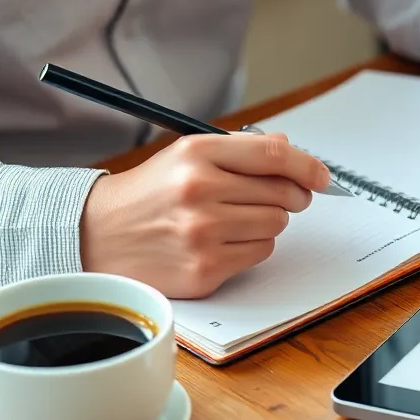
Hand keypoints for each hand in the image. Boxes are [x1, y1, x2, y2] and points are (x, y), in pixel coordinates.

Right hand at [80, 133, 330, 298]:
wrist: (98, 234)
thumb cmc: (151, 192)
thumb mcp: (187, 155)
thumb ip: (241, 149)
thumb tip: (290, 150)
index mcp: (197, 155)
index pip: (274, 155)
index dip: (307, 165)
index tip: (322, 176)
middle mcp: (199, 192)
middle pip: (283, 193)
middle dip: (288, 195)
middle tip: (276, 197)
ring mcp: (202, 234)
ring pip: (276, 225)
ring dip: (267, 222)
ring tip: (235, 218)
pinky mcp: (204, 270)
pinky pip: (260, 253)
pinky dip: (251, 247)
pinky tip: (223, 240)